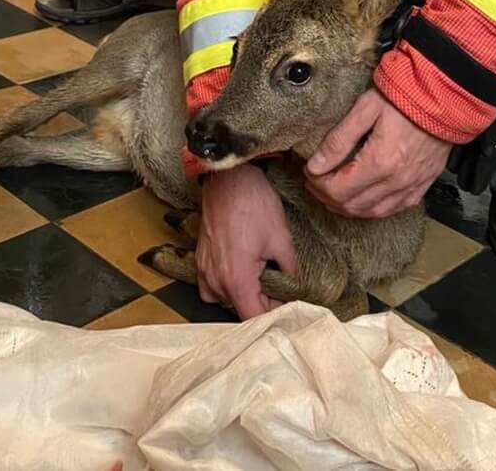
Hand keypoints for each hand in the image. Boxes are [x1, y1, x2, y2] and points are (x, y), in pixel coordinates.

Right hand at [196, 163, 297, 319]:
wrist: (228, 178)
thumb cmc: (253, 204)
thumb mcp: (281, 238)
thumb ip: (289, 269)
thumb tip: (295, 284)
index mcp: (237, 280)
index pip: (254, 317)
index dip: (273, 315)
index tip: (286, 306)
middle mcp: (215, 281)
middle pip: (239, 310)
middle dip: (260, 303)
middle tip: (280, 288)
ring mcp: (204, 271)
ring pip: (225, 299)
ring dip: (243, 294)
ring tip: (262, 277)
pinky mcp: (200, 259)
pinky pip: (211, 286)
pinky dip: (225, 285)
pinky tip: (240, 270)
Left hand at [305, 89, 450, 218]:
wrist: (445, 94)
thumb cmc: (405, 96)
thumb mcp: (365, 108)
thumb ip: (339, 139)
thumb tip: (316, 165)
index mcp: (380, 161)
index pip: (338, 189)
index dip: (318, 185)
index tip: (309, 173)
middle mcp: (397, 180)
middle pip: (353, 205)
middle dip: (328, 197)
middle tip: (316, 184)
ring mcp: (413, 185)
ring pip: (373, 211)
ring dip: (349, 207)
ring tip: (334, 194)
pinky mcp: (424, 183)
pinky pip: (396, 208)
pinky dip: (375, 209)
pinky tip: (365, 201)